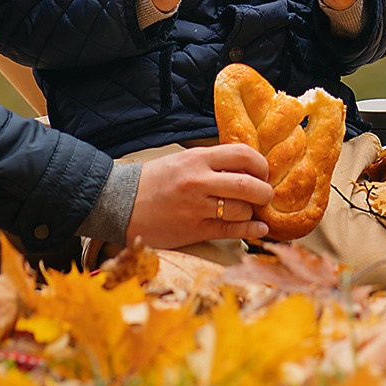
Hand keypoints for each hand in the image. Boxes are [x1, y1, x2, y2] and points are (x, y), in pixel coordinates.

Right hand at [125, 143, 274, 247]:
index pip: (243, 155)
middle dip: (265, 191)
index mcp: (197, 159)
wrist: (120, 204)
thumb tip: (246, 168)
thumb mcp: (182, 160)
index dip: (260, 164)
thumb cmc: (153, 181)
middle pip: (249, 185)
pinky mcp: (194, 230)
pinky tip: (259, 228)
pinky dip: (251, 229)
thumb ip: (211, 162)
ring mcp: (197, 207)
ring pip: (243, 210)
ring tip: (253, 210)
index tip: (262, 172)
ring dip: (254, 211)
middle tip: (265, 194)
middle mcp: (199, 181)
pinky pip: (232, 230)